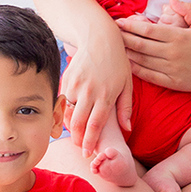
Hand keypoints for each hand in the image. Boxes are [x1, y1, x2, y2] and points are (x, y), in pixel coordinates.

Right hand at [61, 29, 132, 151]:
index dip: (90, 142)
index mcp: (106, 95)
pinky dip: (65, 113)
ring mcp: (75, 85)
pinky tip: (70, 119)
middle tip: (80, 149)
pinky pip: (63, 102)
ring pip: (68, 113)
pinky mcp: (66, 79)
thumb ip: (126, 108)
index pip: (95, 125)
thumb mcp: (127, 84)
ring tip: (76, 135)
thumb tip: (127, 129)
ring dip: (70, 127)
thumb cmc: (117, 62)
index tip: (88, 153)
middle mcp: (88, 92)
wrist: (99, 38)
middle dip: (78, 139)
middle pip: (78, 123)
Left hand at [118, 0, 190, 93]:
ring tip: (115, 47)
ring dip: (127, 53)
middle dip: (124, 38)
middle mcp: (173, 53)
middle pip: (141, 45)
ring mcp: (171, 69)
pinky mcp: (172, 82)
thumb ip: (186, 9)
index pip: (149, 30)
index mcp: (179, 37)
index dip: (131, 26)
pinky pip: (149, 76)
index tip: (119, 22)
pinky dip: (135, 69)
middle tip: (111, 33)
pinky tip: (127, 64)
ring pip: (142, 60)